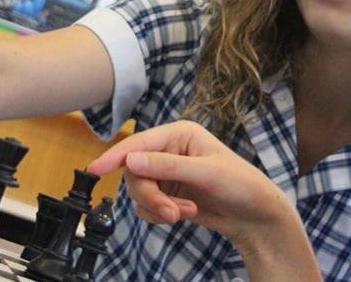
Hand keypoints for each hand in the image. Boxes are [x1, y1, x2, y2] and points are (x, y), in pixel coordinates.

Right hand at [88, 121, 320, 279]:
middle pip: (134, 172)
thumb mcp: (206, 173)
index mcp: (179, 133)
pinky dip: (160, 215)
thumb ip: (168, 167)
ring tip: (185, 212)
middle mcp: (169, 150)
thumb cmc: (241, 185)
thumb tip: (132, 161)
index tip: (95, 170)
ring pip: (138, 192)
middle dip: (150, 196)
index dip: (116, 156)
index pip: (139, 143)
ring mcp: (167, 173)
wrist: (255, 216)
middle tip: (171, 212)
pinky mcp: (167, 194)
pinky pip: (145, 206)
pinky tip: (185, 214)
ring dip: (157, 207)